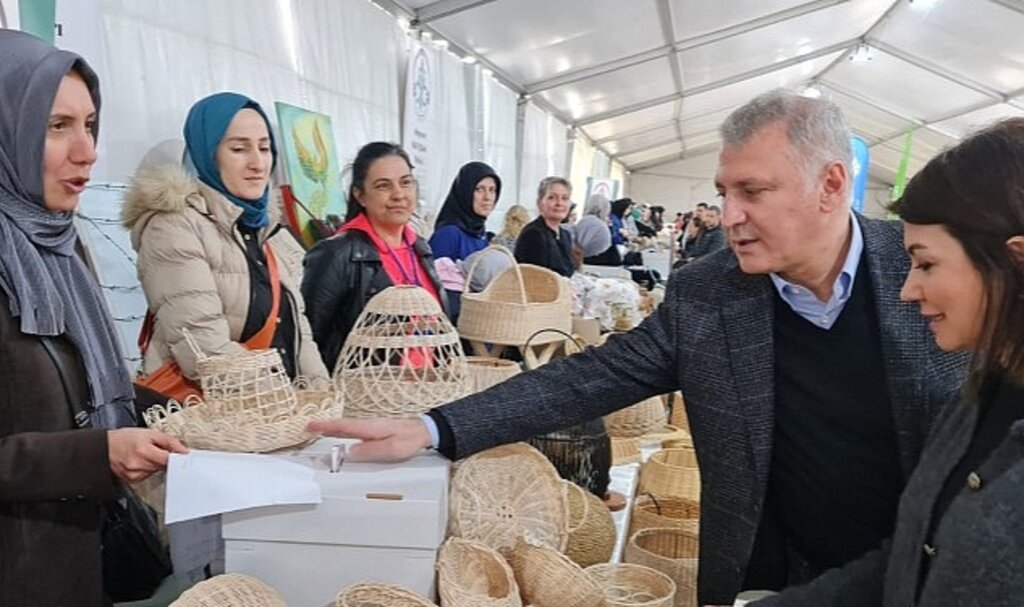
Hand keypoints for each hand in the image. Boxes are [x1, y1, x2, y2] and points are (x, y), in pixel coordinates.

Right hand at [107, 428, 187, 483]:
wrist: (104, 447)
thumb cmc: (124, 438)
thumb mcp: (149, 433)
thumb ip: (169, 441)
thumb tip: (183, 450)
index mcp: (144, 451)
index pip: (168, 460)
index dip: (177, 457)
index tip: (181, 456)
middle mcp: (138, 465)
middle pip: (163, 465)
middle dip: (163, 458)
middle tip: (156, 450)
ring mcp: (134, 474)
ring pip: (156, 471)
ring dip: (155, 464)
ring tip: (145, 455)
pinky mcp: (132, 480)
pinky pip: (148, 475)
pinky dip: (147, 469)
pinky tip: (140, 462)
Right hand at [306, 417, 430, 462]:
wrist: (423, 431)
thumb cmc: (409, 439)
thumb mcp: (390, 449)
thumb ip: (369, 451)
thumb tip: (350, 453)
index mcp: (368, 428)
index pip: (342, 427)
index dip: (325, 427)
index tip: (311, 427)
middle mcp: (367, 426)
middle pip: (341, 426)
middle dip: (323, 427)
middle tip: (307, 428)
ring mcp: (370, 428)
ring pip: (346, 428)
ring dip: (331, 429)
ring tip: (318, 431)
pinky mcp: (374, 431)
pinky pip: (353, 431)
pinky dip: (342, 432)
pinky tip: (340, 436)